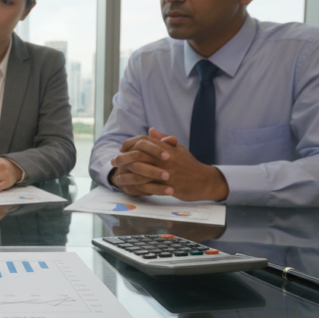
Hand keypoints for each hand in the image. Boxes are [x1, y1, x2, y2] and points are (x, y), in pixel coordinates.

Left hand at [111, 128, 228, 201]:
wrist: (204, 181)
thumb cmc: (190, 164)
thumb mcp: (178, 149)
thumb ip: (163, 140)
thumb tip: (151, 130)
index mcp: (167, 147)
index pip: (144, 141)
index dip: (131, 143)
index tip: (122, 147)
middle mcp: (165, 158)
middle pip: (139, 154)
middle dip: (124, 157)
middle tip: (114, 161)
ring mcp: (166, 172)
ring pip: (140, 170)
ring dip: (127, 173)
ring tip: (117, 175)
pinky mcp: (168, 186)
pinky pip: (148, 185)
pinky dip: (136, 186)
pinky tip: (129, 187)